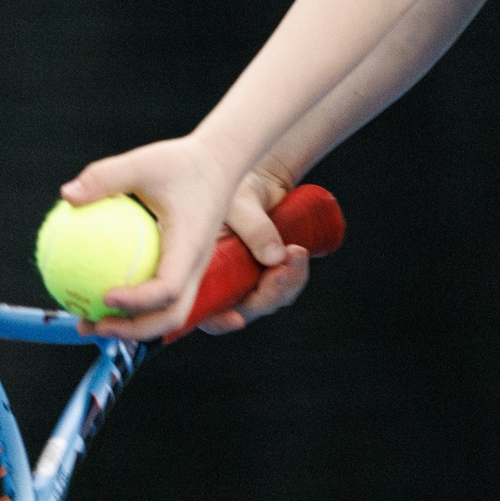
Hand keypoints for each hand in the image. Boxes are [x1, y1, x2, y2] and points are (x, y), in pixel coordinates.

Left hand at [58, 137, 236, 341]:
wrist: (219, 163)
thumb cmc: (181, 162)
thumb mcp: (143, 162)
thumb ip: (106, 177)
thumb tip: (66, 195)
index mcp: (189, 246)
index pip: (168, 288)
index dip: (138, 302)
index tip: (105, 297)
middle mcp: (196, 266)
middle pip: (171, 317)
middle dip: (133, 331)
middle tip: (92, 324)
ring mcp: (193, 271)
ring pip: (168, 314)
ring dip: (133, 327)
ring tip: (89, 321)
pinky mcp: (185, 268)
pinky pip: (161, 296)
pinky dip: (135, 307)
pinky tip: (99, 294)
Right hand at [195, 163, 311, 334]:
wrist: (258, 179)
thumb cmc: (234, 187)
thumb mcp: (239, 203)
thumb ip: (253, 227)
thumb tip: (275, 258)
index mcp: (201, 270)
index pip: (204, 309)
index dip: (219, 321)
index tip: (238, 319)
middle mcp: (222, 281)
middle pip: (245, 309)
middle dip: (269, 295)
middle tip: (282, 271)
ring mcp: (246, 280)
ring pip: (270, 300)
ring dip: (288, 283)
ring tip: (297, 253)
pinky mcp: (267, 273)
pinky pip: (286, 285)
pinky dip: (296, 275)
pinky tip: (299, 254)